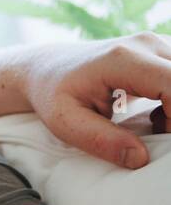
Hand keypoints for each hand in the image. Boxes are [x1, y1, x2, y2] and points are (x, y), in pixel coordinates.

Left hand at [21, 32, 170, 168]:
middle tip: (160, 136)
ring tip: (155, 125)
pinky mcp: (161, 52)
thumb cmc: (53, 95)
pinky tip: (156, 115)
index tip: (164, 138)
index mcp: (122, 59)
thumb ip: (101, 140)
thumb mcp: (65, 123)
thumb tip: (139, 159)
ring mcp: (156, 45)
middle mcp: (146, 44)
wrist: (46, 67)